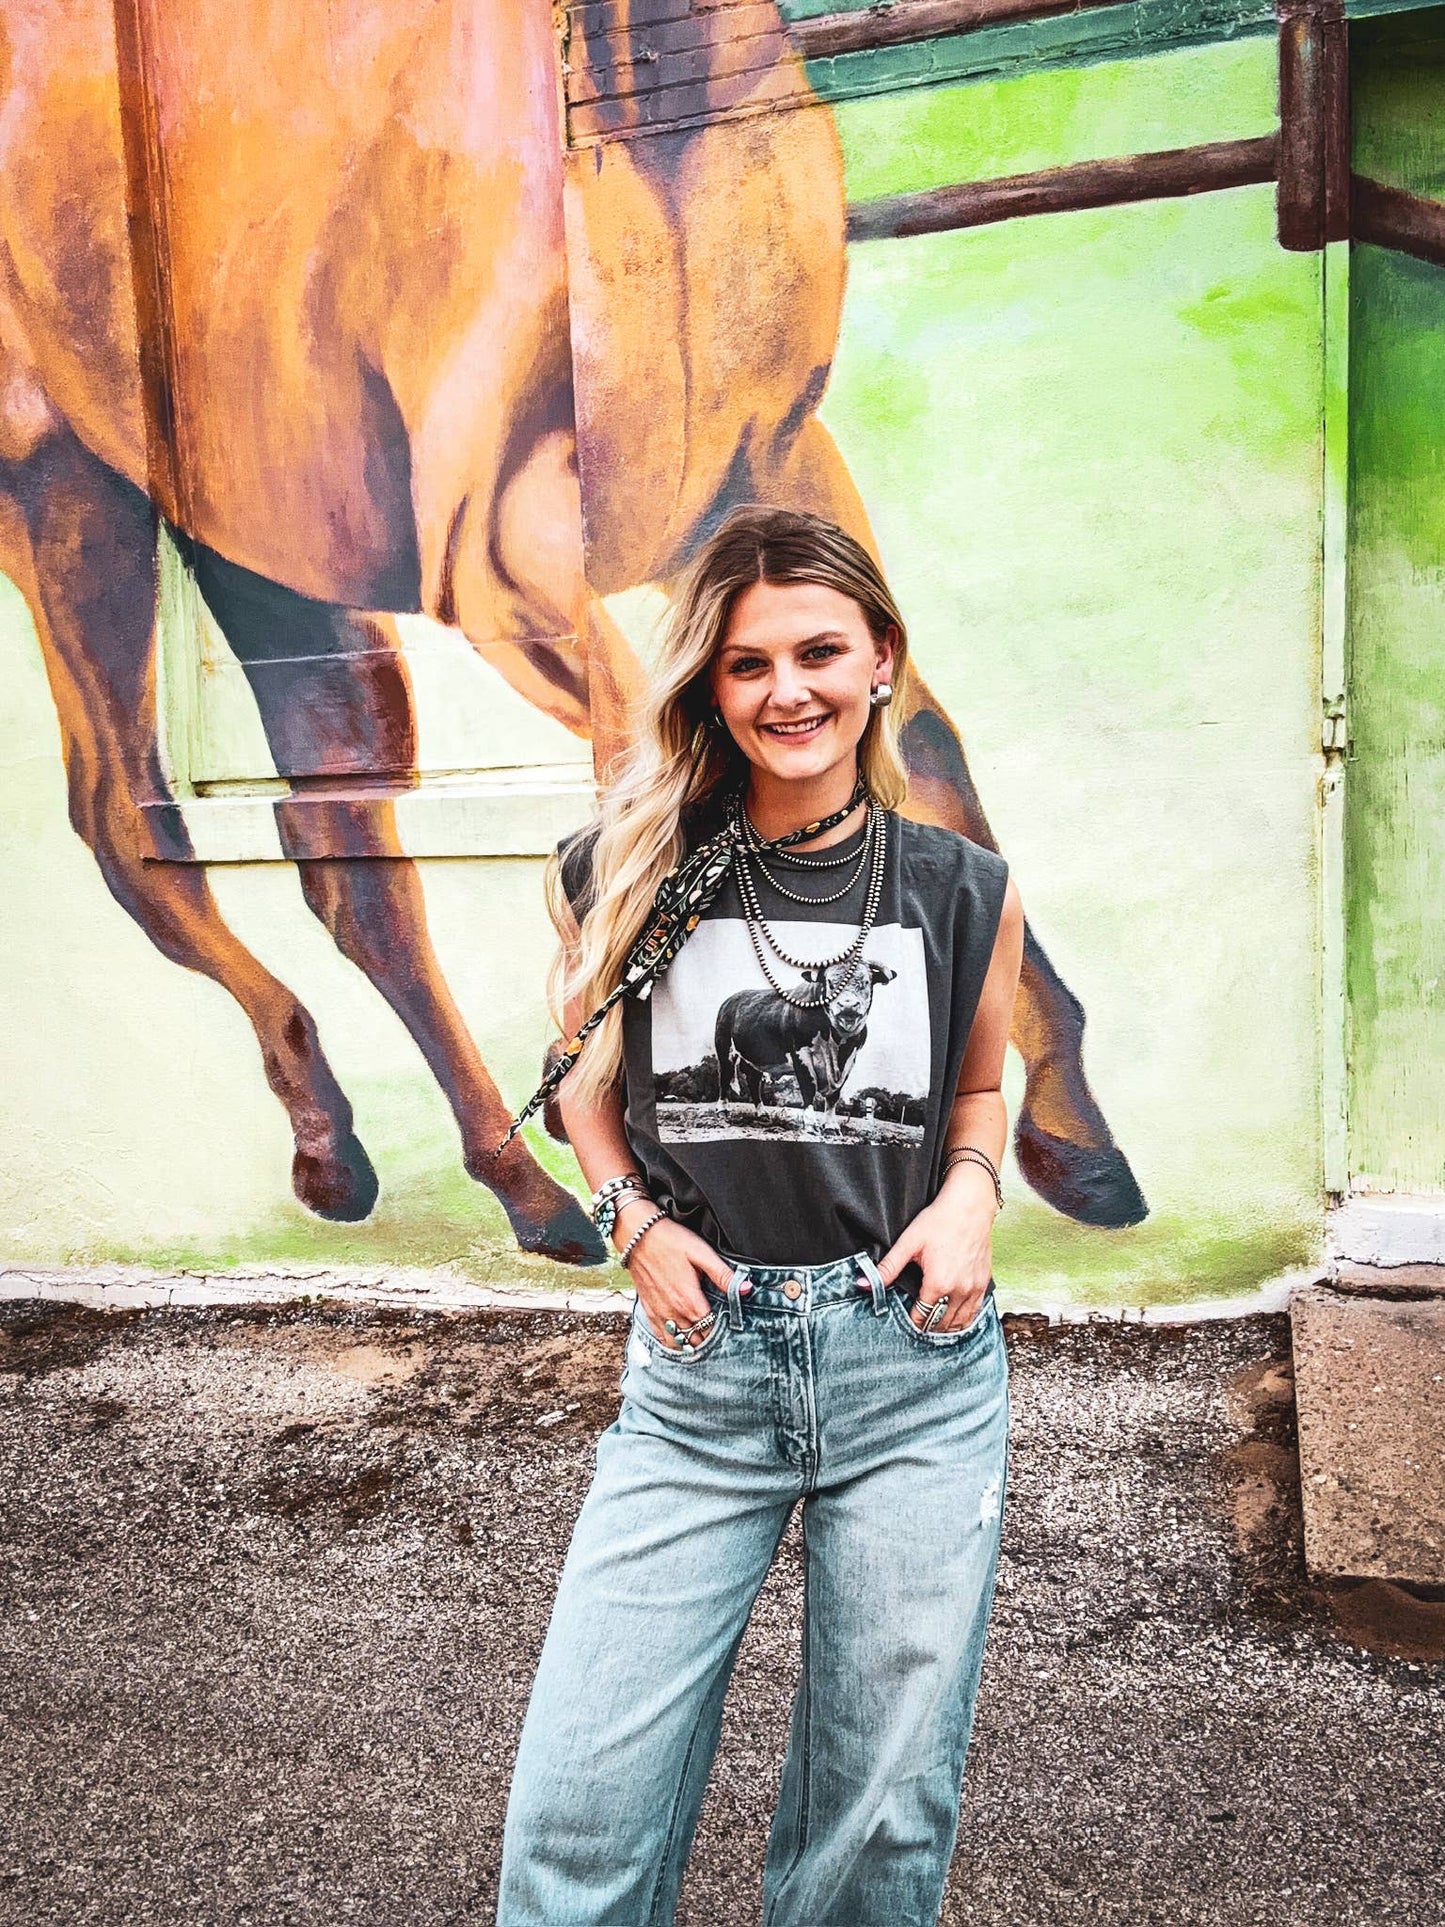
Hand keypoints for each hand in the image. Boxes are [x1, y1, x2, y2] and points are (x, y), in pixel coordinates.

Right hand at [617, 1203, 745, 1348]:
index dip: (723, 1333)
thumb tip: (746, 1289)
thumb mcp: (701, 1253)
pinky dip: (673, 1342)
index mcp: (689, 1301)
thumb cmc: (671, 1241)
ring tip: (702, 1336)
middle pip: (696, 1341)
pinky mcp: (649, 1310)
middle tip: (720, 1334)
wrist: (637, 1235)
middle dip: (709, 1340)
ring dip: (691, 1344)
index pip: (711, 1331)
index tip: (731, 1327)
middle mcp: (674, 1313)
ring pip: (679, 1344)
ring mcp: (659, 1314)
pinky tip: (682, 1337)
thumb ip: (724, 1275)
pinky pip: (662, 1338)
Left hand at [873, 1161, 997, 1333]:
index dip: (911, 1321)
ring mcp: (974, 1288)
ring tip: (932, 1324)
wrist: (970, 1206)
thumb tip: (864, 1284)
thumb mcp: (908, 1243)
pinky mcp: (984, 1283)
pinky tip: (953, 1317)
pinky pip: (974, 1312)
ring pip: (959, 1323)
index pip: (922, 1317)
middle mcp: (959, 1291)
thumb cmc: (939, 1221)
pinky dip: (963, 1320)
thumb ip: (887, 1268)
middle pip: (940, 1324)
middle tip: (916, 1322)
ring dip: (945, 1327)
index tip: (904, 1320)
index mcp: (938, 1283)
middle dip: (927, 1326)